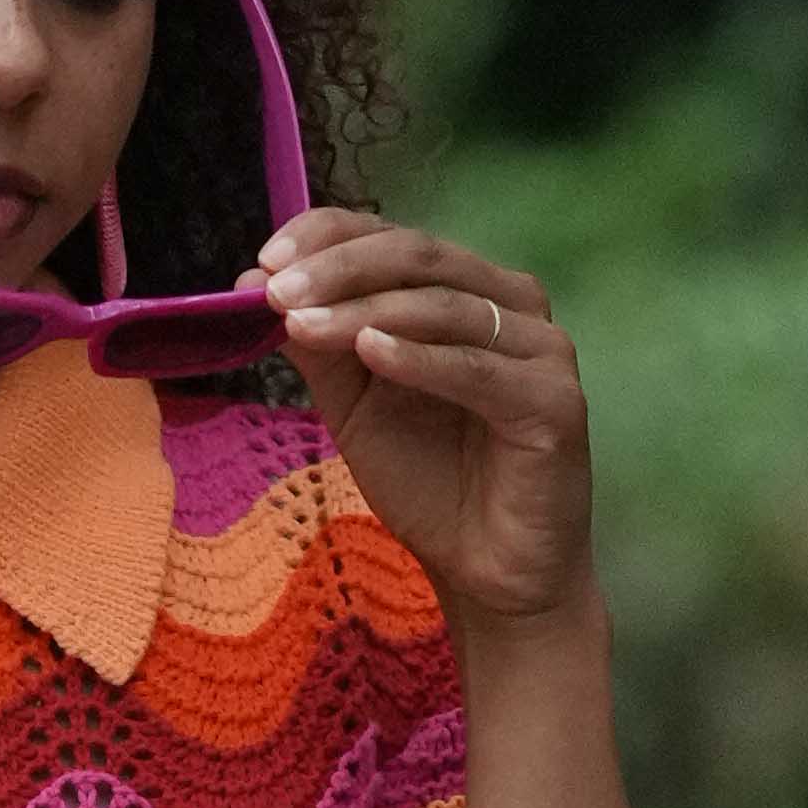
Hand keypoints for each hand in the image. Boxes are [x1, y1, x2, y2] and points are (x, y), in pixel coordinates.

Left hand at [260, 217, 593, 638]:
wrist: (487, 571)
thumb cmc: (429, 483)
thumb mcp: (355, 405)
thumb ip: (318, 345)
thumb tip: (252, 283)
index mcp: (466, 291)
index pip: (396, 238)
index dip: (329, 237)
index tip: (264, 260)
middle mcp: (511, 305)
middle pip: (421, 258)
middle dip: (339, 270)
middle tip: (275, 289)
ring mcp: (541, 349)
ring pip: (444, 309)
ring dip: (364, 312)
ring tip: (302, 324)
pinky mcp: (555, 401)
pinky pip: (478, 370)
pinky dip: (420, 358)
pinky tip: (370, 352)